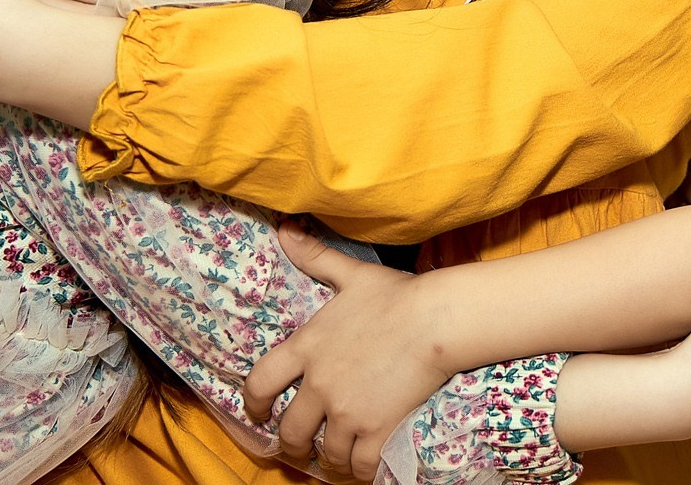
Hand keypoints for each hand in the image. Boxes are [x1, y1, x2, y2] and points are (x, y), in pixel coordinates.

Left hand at [243, 224, 449, 480]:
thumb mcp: (351, 274)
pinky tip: (364, 464)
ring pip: (324, 451)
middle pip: (289, 430)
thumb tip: (284, 230)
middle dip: (292, 444)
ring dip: (328, 457)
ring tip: (335, 457)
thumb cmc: (397, 295)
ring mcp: (346, 411)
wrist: (436, 321)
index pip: (260, 383)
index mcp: (307, 348)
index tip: (259, 415)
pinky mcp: (375, 430)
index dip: (254, 405)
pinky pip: (358, 464)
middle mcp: (319, 384)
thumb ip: (315, 257)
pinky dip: (359, 468)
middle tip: (301, 447)